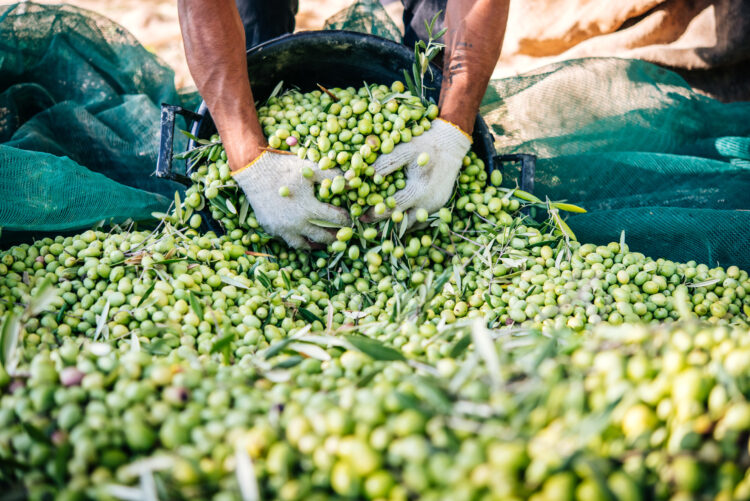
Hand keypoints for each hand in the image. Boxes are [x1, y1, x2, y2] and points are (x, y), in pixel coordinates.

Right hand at [232, 152, 350, 247]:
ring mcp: (282, 228)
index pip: (335, 219)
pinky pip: (286, 239)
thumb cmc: (285, 167)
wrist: (253, 169)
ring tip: (321, 241)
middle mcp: (296, 223)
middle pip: (322, 237)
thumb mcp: (312, 168)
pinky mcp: (270, 228)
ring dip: (314, 244)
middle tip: (341, 236)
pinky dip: (296, 238)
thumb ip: (334, 176)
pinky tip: (301, 233)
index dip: (345, 219)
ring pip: (302, 244)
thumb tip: (353, 181)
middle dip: (334, 237)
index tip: (349, 219)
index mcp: (309, 209)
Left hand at [369, 118, 470, 224]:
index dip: (375, 213)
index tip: (361, 215)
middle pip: (402, 222)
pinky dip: (408, 223)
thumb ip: (384, 164)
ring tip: (378, 228)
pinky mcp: (439, 207)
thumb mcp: (403, 149)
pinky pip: (421, 221)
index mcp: (419, 188)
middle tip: (367, 228)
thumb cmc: (424, 144)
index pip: (392, 207)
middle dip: (383, 225)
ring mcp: (435, 206)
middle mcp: (429, 201)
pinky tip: (395, 222)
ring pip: (412, 224)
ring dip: (395, 227)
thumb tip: (361, 176)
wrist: (451, 145)